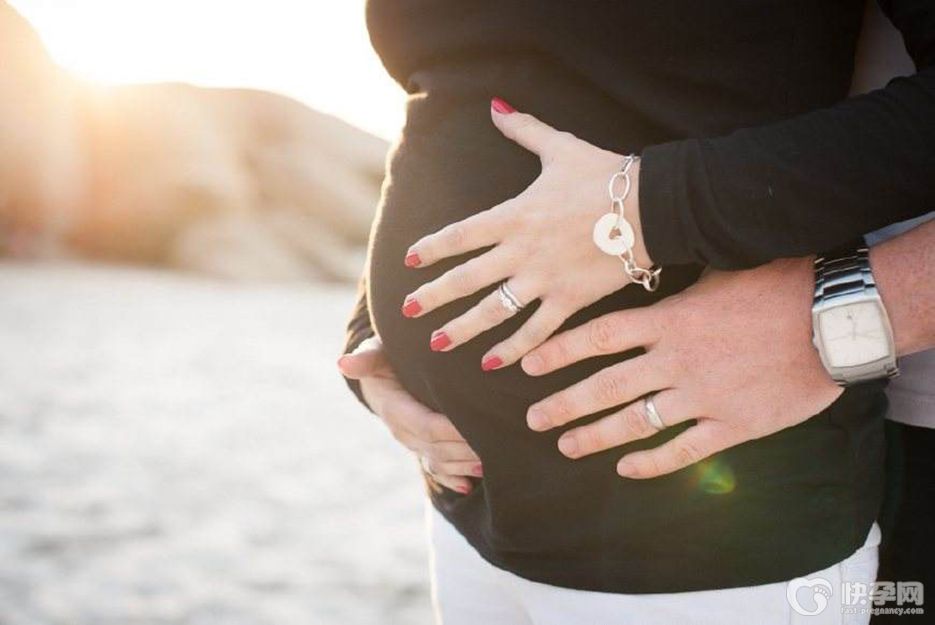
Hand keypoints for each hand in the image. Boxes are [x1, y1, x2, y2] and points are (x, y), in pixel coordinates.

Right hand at [338, 337, 482, 493]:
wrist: (379, 376)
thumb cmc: (384, 356)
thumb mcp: (376, 353)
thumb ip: (366, 358)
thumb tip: (343, 362)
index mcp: (394, 409)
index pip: (426, 425)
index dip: (451, 429)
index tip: (477, 424)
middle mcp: (402, 432)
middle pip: (437, 447)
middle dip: (466, 448)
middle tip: (499, 443)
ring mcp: (411, 443)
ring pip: (439, 461)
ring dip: (464, 464)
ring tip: (493, 460)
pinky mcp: (420, 448)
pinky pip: (435, 469)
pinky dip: (451, 479)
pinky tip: (467, 485)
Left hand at [400, 98, 652, 370]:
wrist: (652, 206)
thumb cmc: (607, 175)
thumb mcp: (561, 147)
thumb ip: (524, 129)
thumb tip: (495, 105)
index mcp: (515, 215)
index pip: (461, 235)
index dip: (432, 248)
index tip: (409, 261)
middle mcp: (522, 250)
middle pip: (467, 278)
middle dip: (433, 296)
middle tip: (406, 310)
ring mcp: (545, 278)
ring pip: (494, 310)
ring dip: (462, 329)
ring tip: (436, 343)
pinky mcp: (570, 300)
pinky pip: (536, 330)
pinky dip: (513, 349)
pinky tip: (492, 364)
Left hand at [520, 257, 842, 478]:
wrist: (834, 319)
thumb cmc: (780, 284)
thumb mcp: (719, 271)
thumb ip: (677, 286)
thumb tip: (645, 268)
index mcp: (669, 321)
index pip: (598, 338)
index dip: (558, 353)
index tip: (528, 365)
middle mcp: (676, 361)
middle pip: (605, 386)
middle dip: (564, 404)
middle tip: (534, 419)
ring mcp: (702, 396)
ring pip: (635, 422)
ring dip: (595, 436)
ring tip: (566, 445)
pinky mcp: (732, 425)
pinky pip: (683, 450)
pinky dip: (651, 462)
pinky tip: (626, 468)